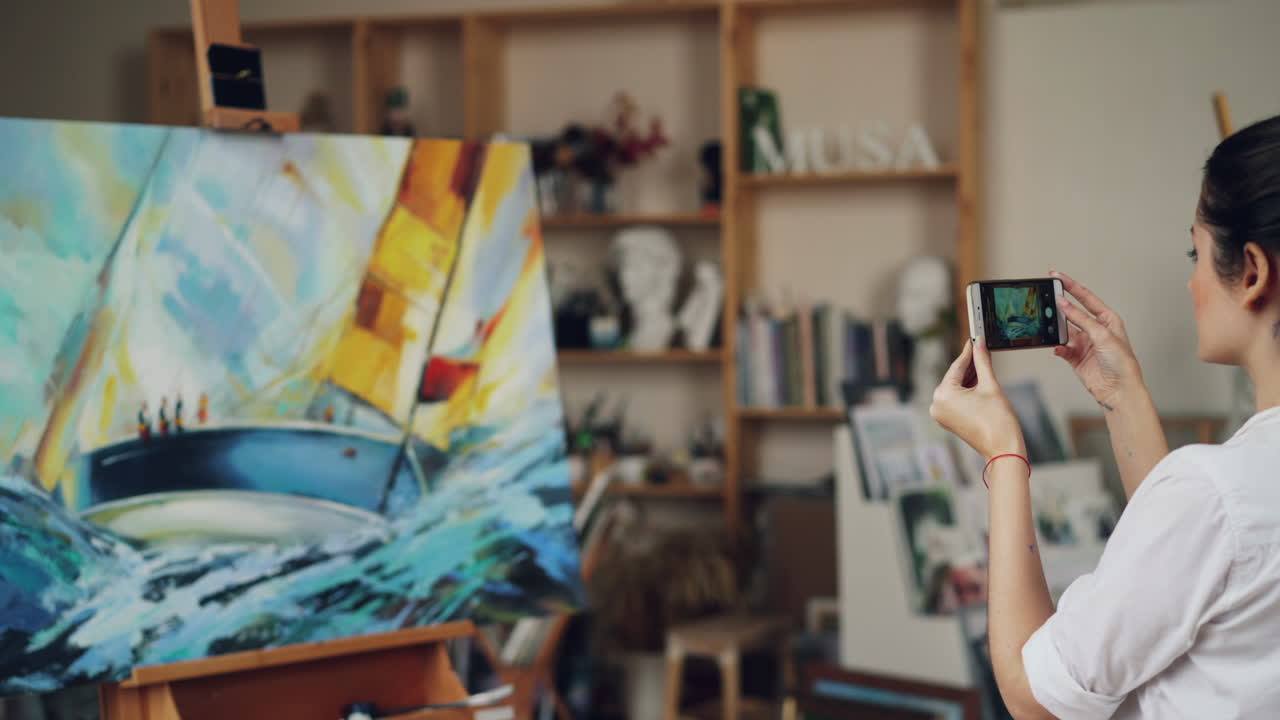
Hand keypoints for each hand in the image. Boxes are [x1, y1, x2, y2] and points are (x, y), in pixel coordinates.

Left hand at [930, 338, 1025, 460]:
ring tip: (984, 363)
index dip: (968, 351)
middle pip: (955, 377)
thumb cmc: (998, 421)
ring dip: (969, 377)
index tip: (974, 339)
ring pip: (956, 387)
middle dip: (970, 365)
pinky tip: (979, 380)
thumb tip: (980, 344)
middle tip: (981, 348)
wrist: (1003, 449)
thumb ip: (983, 362)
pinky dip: (967, 390)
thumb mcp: (990, 385)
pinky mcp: (948, 420)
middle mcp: (937, 404)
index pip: (956, 367)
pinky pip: (956, 398)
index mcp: (943, 395)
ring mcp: (941, 414)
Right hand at [1050, 271, 1142, 408]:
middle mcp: (1095, 329)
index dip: (1071, 285)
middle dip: (1060, 306)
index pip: (1086, 297)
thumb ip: (1081, 319)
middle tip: (1047, 297)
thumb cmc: (1121, 363)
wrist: (1118, 389)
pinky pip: (1061, 348)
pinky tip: (1058, 348)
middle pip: (1073, 312)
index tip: (1056, 276)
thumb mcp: (1102, 335)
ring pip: (1064, 330)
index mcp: (1107, 319)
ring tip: (1050, 324)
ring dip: (1057, 329)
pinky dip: (1058, 347)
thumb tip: (1064, 304)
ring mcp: (1084, 343)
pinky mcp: (1075, 357)